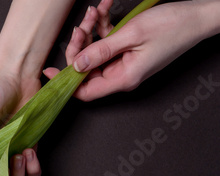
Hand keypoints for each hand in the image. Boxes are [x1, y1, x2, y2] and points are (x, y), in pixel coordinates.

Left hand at [44, 0, 211, 100]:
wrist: (199, 16)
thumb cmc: (173, 26)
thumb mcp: (132, 35)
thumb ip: (101, 51)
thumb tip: (76, 65)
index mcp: (123, 78)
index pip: (86, 92)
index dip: (65, 83)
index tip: (49, 72)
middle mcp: (122, 75)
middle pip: (87, 70)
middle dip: (80, 46)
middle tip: (81, 26)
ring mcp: (125, 63)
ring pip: (95, 53)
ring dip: (91, 32)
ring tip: (94, 13)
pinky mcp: (129, 52)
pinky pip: (107, 44)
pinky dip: (103, 28)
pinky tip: (104, 11)